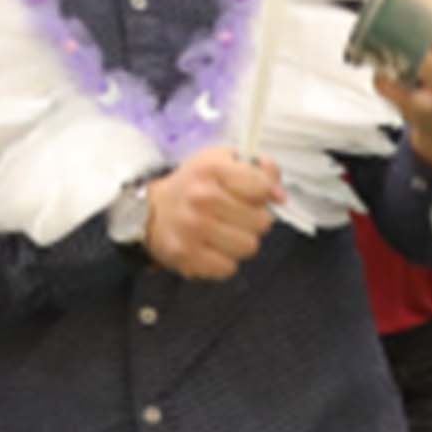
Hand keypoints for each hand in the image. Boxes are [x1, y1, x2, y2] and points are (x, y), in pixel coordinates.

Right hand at [141, 147, 285, 281]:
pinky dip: (224, 261)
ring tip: (224, 233)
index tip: (255, 195)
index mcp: (213, 168)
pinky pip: (229, 268)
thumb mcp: (222, 162)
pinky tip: (211, 248)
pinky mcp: (187, 256)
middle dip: (254, 221)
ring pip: (249, 247)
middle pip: (262, 222)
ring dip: (241, 243)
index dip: (266, 193)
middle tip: (236, 216)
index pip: (263, 186)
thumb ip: (258, 170)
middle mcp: (202, 197)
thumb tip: (280, 196)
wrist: (151, 212)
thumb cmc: (194, 186)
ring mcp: (193, 229)